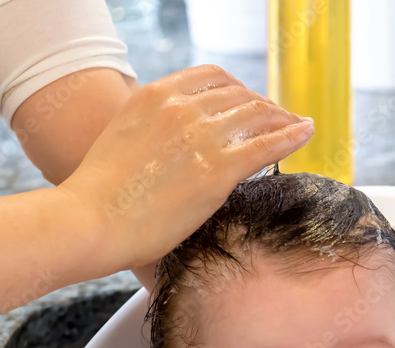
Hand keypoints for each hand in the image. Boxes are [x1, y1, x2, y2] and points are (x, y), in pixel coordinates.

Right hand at [59, 64, 313, 270]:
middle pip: (238, 94)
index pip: (211, 79)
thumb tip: (169, 153)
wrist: (89, 221)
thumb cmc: (99, 199)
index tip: (248, 106)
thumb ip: (151, 136)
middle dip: (263, 106)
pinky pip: (267, 143)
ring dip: (281, 118)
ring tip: (297, 127)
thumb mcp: (122, 144)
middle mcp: (180, 107)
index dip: (237, 91)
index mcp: (154, 96)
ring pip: (256, 115)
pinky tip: (306, 133)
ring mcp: (201, 136)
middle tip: (280, 120)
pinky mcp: (217, 170)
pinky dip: (291, 135)